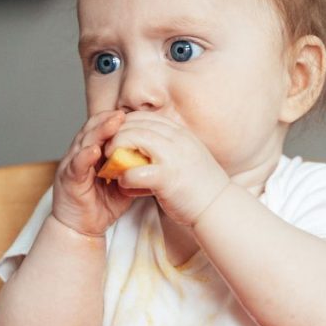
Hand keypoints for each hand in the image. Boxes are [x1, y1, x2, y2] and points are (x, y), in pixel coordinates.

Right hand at [52, 110, 133, 235]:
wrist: (81, 229)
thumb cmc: (101, 205)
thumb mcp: (122, 184)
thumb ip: (132, 170)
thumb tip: (155, 160)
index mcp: (91, 153)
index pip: (101, 130)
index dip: (114, 121)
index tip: (131, 115)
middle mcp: (79, 155)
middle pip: (91, 130)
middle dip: (107, 121)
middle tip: (123, 114)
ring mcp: (72, 166)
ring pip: (83, 143)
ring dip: (98, 132)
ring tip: (113, 124)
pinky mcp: (68, 181)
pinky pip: (76, 166)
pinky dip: (85, 157)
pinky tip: (95, 151)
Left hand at [105, 112, 229, 225]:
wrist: (218, 208)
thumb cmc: (200, 186)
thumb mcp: (186, 157)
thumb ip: (167, 148)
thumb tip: (144, 147)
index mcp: (180, 134)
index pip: (145, 117)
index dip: (125, 124)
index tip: (116, 137)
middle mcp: (177, 140)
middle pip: (135, 124)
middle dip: (116, 135)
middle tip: (106, 150)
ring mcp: (173, 157)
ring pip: (133, 139)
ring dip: (116, 151)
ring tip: (110, 165)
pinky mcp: (167, 178)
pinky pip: (135, 172)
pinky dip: (125, 177)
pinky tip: (123, 185)